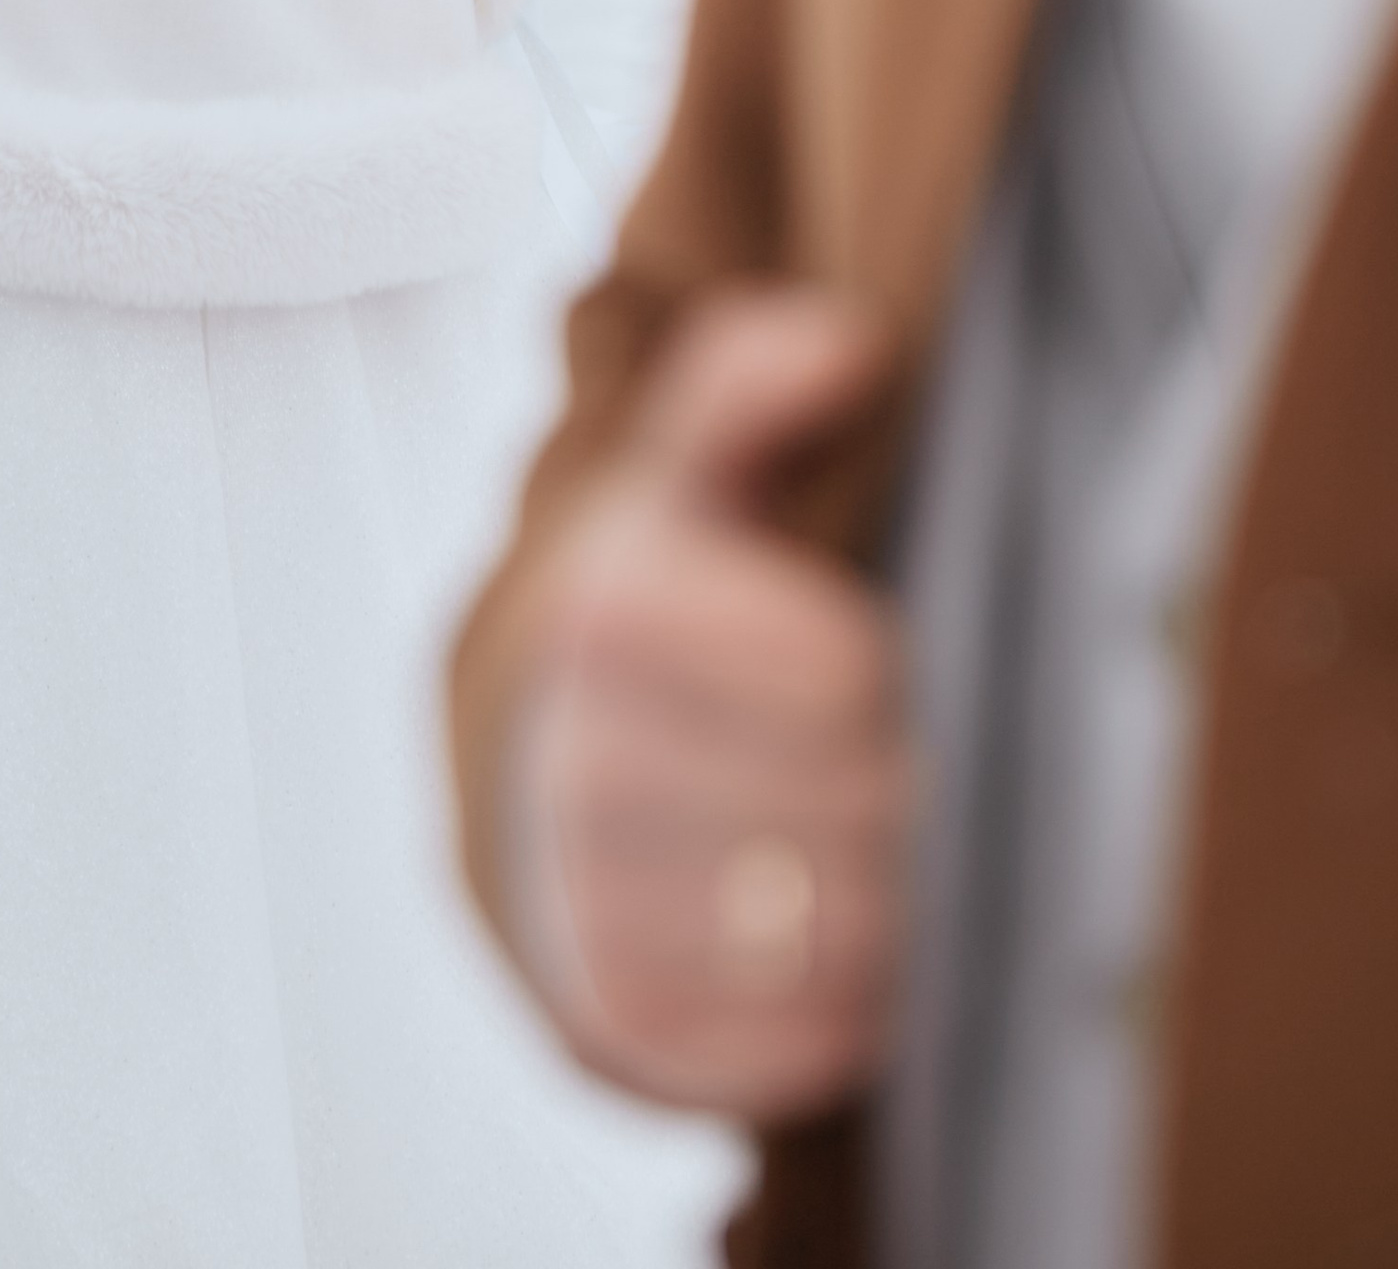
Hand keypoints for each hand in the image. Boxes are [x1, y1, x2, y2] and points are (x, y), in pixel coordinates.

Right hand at [502, 284, 909, 1121]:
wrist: (501, 760)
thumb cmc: (634, 604)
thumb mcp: (677, 470)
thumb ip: (748, 381)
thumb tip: (850, 342)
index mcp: (604, 616)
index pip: (839, 669)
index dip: (881, 674)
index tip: (865, 667)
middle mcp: (574, 767)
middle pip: (851, 807)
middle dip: (895, 791)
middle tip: (891, 778)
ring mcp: (579, 918)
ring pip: (826, 937)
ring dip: (886, 910)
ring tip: (875, 866)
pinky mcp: (601, 1038)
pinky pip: (783, 1056)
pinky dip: (841, 1019)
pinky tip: (835, 959)